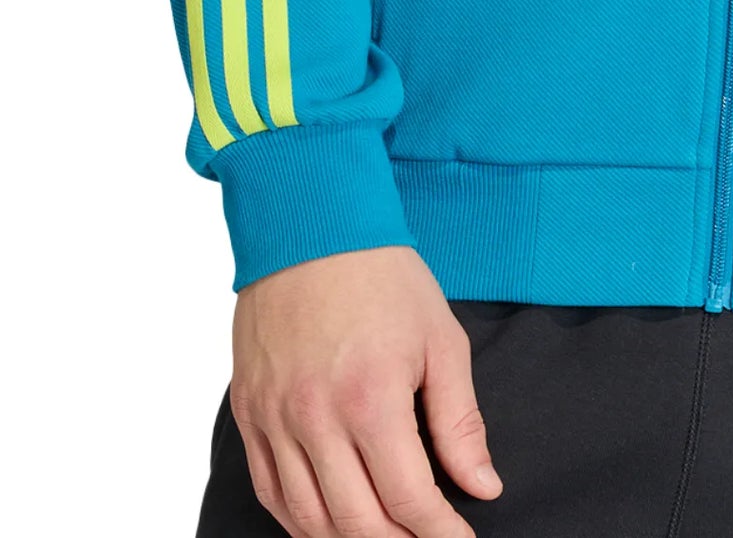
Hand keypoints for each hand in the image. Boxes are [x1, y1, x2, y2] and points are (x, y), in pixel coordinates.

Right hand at [230, 245, 501, 537]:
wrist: (312, 226)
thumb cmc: (382, 276)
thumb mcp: (441, 339)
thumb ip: (460, 421)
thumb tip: (483, 486)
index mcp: (371, 397)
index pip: (409, 498)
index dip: (441, 533)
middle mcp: (315, 417)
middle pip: (357, 522)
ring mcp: (274, 419)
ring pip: (308, 519)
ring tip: (387, 536)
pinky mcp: (250, 413)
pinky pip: (270, 492)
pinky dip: (301, 522)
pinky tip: (331, 523)